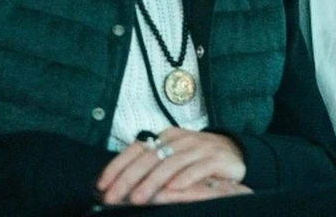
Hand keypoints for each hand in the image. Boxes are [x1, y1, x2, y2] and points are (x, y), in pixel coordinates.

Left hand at [96, 128, 247, 204]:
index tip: (101, 185)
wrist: (234, 153)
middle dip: (129, 179)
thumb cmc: (196, 160)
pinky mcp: (218, 158)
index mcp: (166, 137)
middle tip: (114, 198)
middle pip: (150, 158)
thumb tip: (116, 186)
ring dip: (152, 182)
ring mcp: (200, 147)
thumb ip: (150, 168)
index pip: (137, 148)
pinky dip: (185, 178)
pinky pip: (199, 167)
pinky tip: (173, 189)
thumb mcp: (172, 159)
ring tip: (138, 199)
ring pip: (172, 163)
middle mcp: (181, 139)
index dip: (117, 166)